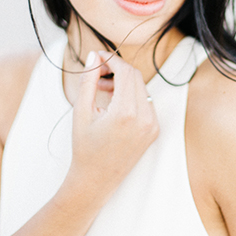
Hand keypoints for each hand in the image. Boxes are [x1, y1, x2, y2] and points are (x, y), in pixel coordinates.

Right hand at [69, 51, 158, 195]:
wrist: (95, 180)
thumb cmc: (84, 147)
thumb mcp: (81, 111)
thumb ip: (88, 80)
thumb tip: (94, 56)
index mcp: (126, 113)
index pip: (125, 71)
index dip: (111, 59)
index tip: (98, 57)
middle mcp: (144, 118)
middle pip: (135, 76)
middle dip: (117, 68)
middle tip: (97, 71)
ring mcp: (152, 124)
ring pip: (141, 87)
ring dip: (123, 81)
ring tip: (101, 87)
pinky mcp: (154, 130)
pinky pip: (145, 101)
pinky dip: (131, 94)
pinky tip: (113, 99)